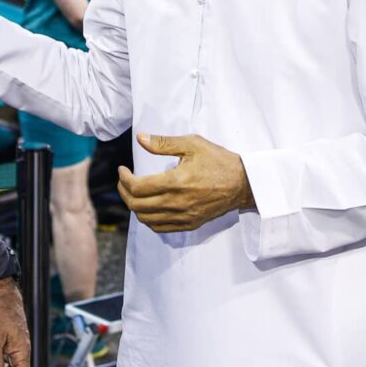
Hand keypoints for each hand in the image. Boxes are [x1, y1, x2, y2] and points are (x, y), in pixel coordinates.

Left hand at [118, 134, 253, 232]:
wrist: (243, 183)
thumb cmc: (218, 160)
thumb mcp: (193, 144)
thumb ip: (164, 143)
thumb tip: (140, 139)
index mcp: (176, 181)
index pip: (137, 187)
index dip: (123, 178)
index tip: (122, 169)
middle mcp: (177, 202)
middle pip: (137, 205)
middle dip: (124, 192)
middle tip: (124, 180)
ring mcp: (183, 216)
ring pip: (146, 219)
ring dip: (134, 206)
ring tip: (134, 192)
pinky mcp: (189, 223)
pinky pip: (160, 228)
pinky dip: (148, 219)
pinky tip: (148, 207)